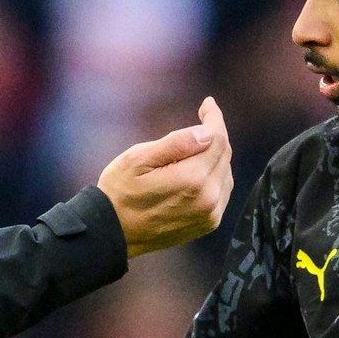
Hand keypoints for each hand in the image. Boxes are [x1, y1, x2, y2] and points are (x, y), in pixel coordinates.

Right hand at [98, 97, 233, 255]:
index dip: (214, 118)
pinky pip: (222, 191)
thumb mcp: (137, 159)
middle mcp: (207, 197)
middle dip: (215, 134)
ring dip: (216, 155)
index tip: (207, 104)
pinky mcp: (208, 223)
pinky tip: (200, 170)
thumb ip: (175, 143)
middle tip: (202, 119)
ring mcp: (210, 213)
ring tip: (198, 146)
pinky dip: (216, 176)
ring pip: (225, 172)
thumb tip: (206, 131)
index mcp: (191, 178)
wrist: (113, 233)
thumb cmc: (119, 192)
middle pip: (224, 154)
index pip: (216, 138)